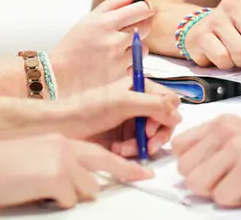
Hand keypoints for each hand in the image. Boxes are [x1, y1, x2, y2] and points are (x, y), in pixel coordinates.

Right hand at [0, 133, 151, 213]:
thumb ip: (57, 167)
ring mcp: (62, 159)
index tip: (141, 169)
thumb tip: (76, 188)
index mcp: (58, 140)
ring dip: (68, 197)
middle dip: (124, 173)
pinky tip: (32, 195)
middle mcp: (64, 145)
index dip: (122, 163)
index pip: (99, 152)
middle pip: (104, 166)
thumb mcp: (30, 161)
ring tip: (39, 191)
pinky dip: (54, 204)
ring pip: (85, 190)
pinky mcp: (56, 176)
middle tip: (144, 177)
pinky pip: (68, 201)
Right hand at [50, 0, 154, 93]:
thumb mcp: (92, 17)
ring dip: (135, 46)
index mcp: (107, 22)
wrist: (61, 72)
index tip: (142, 9)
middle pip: (146, 27)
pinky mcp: (120, 75)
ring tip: (116, 48)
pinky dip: (129, 62)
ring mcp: (118, 59)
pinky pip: (137, 64)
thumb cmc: (76, 42)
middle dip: (141, 25)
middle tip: (126, 29)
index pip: (142, 9)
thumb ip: (117, 2)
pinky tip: (114, 61)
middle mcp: (115, 40)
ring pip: (144, 47)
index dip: (145, 8)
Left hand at [66, 77, 182, 158]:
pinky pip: (141, 148)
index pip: (169, 100)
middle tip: (147, 144)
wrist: (63, 128)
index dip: (166, 115)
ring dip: (141, 145)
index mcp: (141, 88)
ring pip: (154, 137)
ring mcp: (134, 122)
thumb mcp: (123, 102)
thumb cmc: (88, 109)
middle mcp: (140, 104)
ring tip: (123, 149)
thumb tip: (177, 114)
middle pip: (165, 121)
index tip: (153, 126)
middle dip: (156, 134)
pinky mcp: (127, 139)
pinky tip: (117, 150)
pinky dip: (132, 151)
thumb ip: (153, 104)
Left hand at [173, 115, 240, 207]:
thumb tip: (188, 167)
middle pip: (185, 169)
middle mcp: (228, 132)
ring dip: (220, 192)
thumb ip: (216, 147)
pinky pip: (223, 198)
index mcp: (224, 123)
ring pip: (199, 184)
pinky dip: (238, 201)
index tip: (208, 171)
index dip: (190, 164)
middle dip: (204, 183)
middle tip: (230, 181)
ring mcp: (239, 150)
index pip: (179, 146)